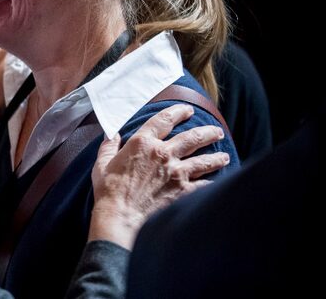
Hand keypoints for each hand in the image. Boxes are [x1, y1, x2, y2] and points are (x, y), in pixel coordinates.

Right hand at [88, 104, 229, 248]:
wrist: (121, 216)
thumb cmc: (109, 190)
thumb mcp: (102, 164)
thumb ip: (108, 146)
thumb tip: (111, 134)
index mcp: (143, 143)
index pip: (164, 120)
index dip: (178, 112)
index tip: (187, 110)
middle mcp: (163, 153)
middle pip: (192, 138)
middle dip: (207, 132)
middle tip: (216, 131)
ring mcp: (176, 172)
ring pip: (204, 160)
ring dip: (216, 157)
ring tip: (224, 156)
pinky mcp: (184, 191)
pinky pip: (204, 184)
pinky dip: (212, 182)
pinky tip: (218, 182)